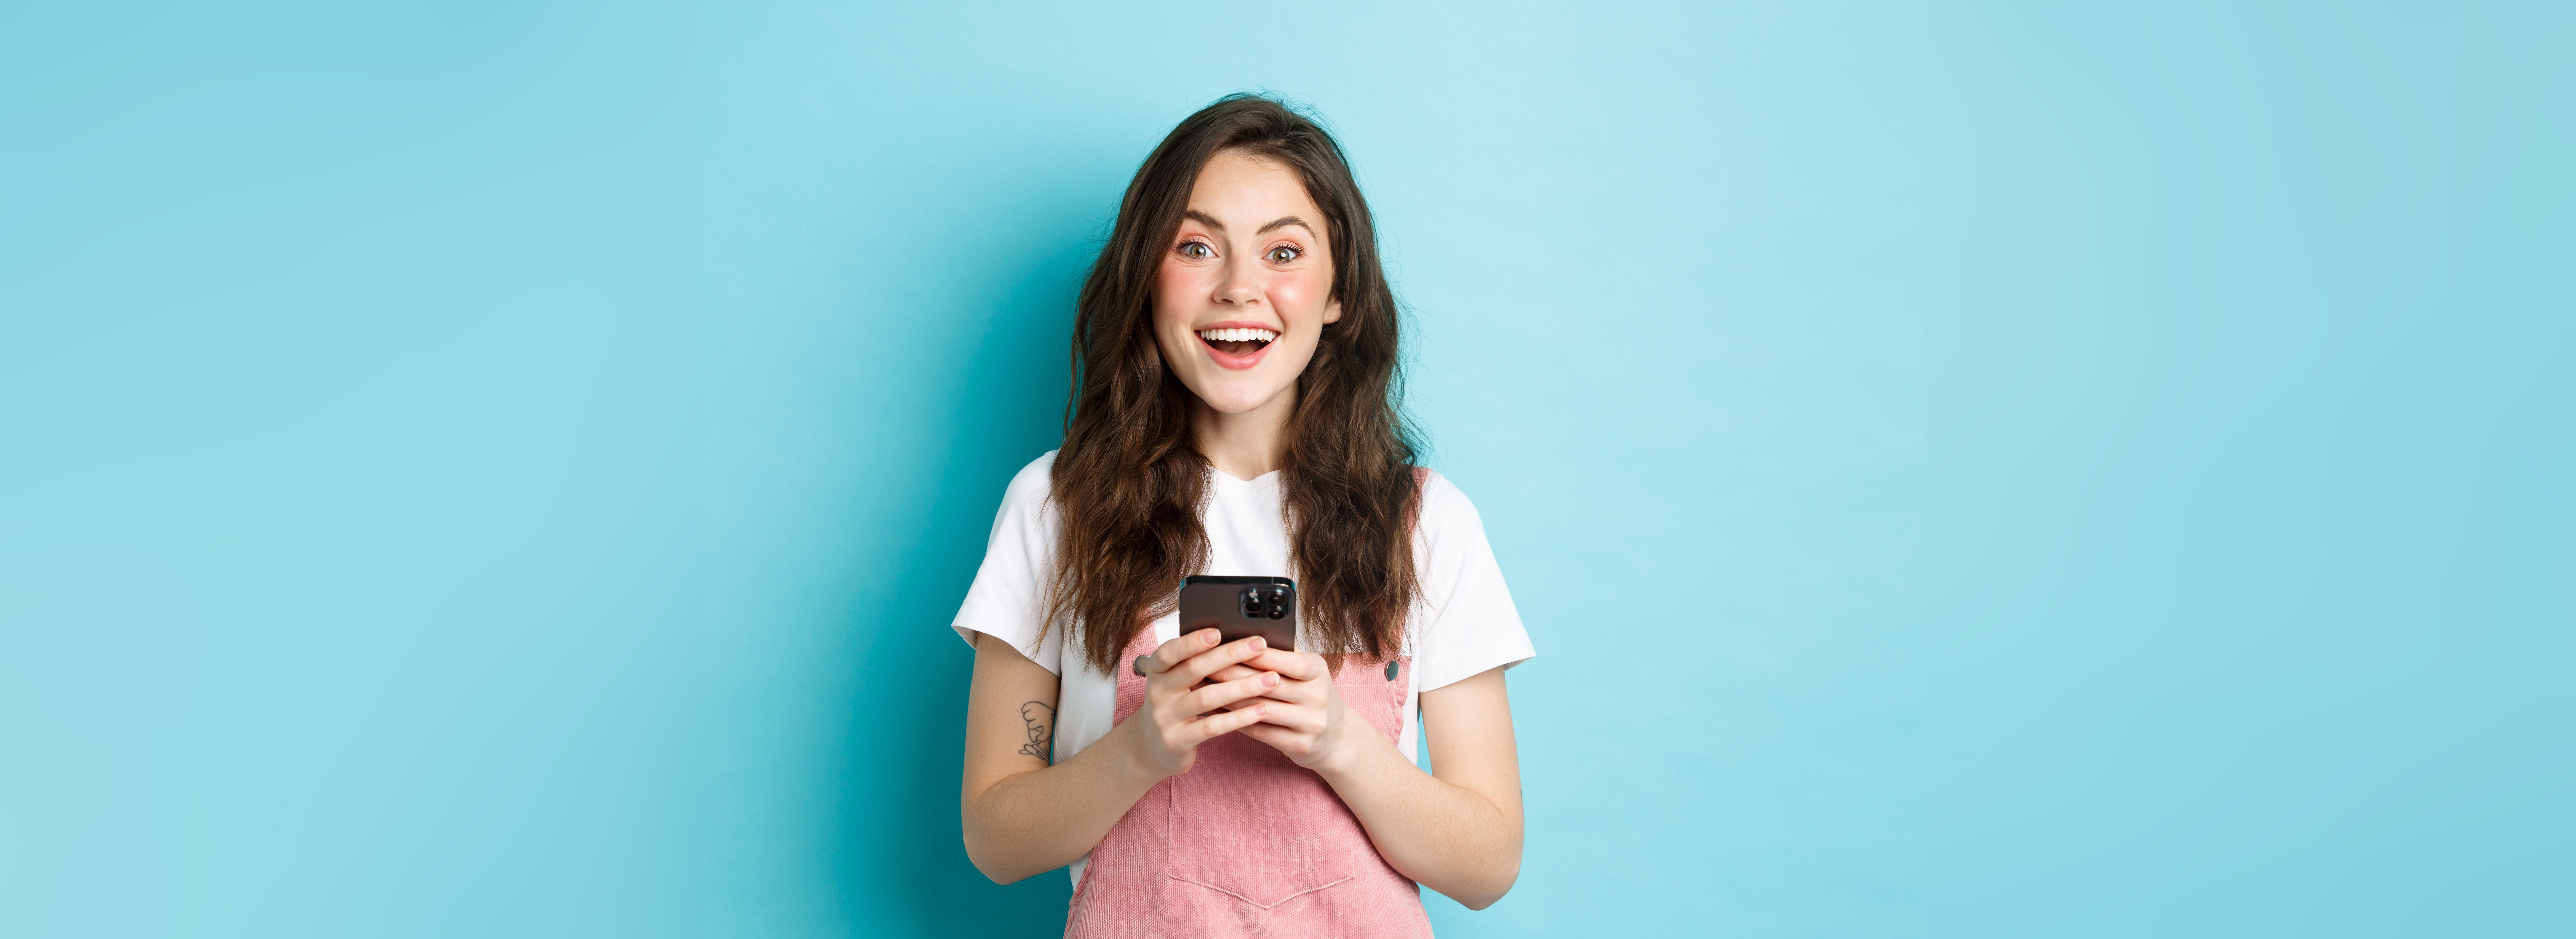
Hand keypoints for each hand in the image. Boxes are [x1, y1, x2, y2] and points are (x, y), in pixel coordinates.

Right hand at [1124, 628, 1280, 777]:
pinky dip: (1239, 717)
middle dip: (1229, 655)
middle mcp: (1157, 691)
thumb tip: (1239, 638)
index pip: (1169, 651)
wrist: (1152, 747)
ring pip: (1207, 698)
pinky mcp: (1178, 740)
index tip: (1218, 631)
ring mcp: (1165, 717)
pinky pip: (1212, 727)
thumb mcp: (1176, 680)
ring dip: (1243, 687)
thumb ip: (1196, 661)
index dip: (1192, 641)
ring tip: (1272, 679)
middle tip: (1259, 644)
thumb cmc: (1175, 703)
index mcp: (1157, 669)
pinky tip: (1262, 709)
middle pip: (1194, 669)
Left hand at [1209, 649, 1371, 773]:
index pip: (1288, 660)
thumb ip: (1283, 657)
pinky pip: (1262, 732)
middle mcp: (1318, 697)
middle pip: (1270, 684)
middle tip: (1205, 667)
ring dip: (1230, 700)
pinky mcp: (1300, 745)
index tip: (1229, 646)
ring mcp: (1311, 723)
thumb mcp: (1309, 673)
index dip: (1258, 655)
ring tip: (1206, 690)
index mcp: (1318, 671)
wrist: (1338, 738)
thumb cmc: (1313, 697)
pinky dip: (1237, 722)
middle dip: (1235, 674)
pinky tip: (1218, 715)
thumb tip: (1244, 638)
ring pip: (1262, 709)